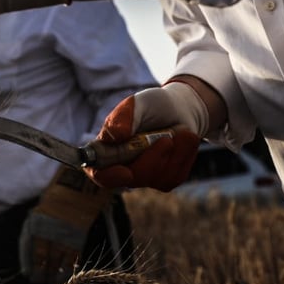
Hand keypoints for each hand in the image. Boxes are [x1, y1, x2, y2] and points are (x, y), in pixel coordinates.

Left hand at [18, 166, 110, 283]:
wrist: (80, 181)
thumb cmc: (60, 193)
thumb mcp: (43, 207)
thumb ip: (38, 225)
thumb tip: (34, 248)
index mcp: (35, 220)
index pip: (28, 247)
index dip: (29, 262)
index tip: (29, 274)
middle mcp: (47, 228)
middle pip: (42, 255)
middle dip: (40, 270)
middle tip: (40, 281)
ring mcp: (63, 232)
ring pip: (56, 258)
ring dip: (53, 272)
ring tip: (51, 281)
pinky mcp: (78, 234)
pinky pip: (71, 255)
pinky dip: (67, 267)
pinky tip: (65, 274)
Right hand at [87, 82, 206, 190]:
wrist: (180, 110)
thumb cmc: (152, 105)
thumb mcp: (138, 104)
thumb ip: (123, 117)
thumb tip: (114, 135)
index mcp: (106, 149)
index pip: (99, 173)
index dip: (109, 176)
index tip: (125, 172)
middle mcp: (122, 167)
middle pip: (134, 178)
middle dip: (153, 157)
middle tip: (167, 138)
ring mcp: (145, 176)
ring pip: (156, 177)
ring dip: (173, 152)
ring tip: (176, 132)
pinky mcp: (165, 180)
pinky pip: (175, 175)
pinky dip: (184, 154)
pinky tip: (182, 141)